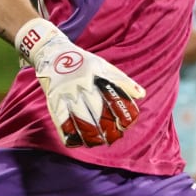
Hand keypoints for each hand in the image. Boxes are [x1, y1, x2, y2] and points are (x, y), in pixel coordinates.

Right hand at [16, 18, 144, 146]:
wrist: (53, 53)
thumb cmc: (84, 62)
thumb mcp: (104, 67)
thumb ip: (123, 82)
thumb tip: (142, 95)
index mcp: (96, 77)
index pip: (112, 98)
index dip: (120, 114)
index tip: (125, 125)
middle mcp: (81, 86)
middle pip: (96, 112)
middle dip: (107, 129)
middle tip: (114, 137)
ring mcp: (66, 94)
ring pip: (79, 120)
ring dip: (90, 135)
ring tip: (98, 142)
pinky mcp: (53, 101)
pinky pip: (61, 121)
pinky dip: (69, 134)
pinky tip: (78, 142)